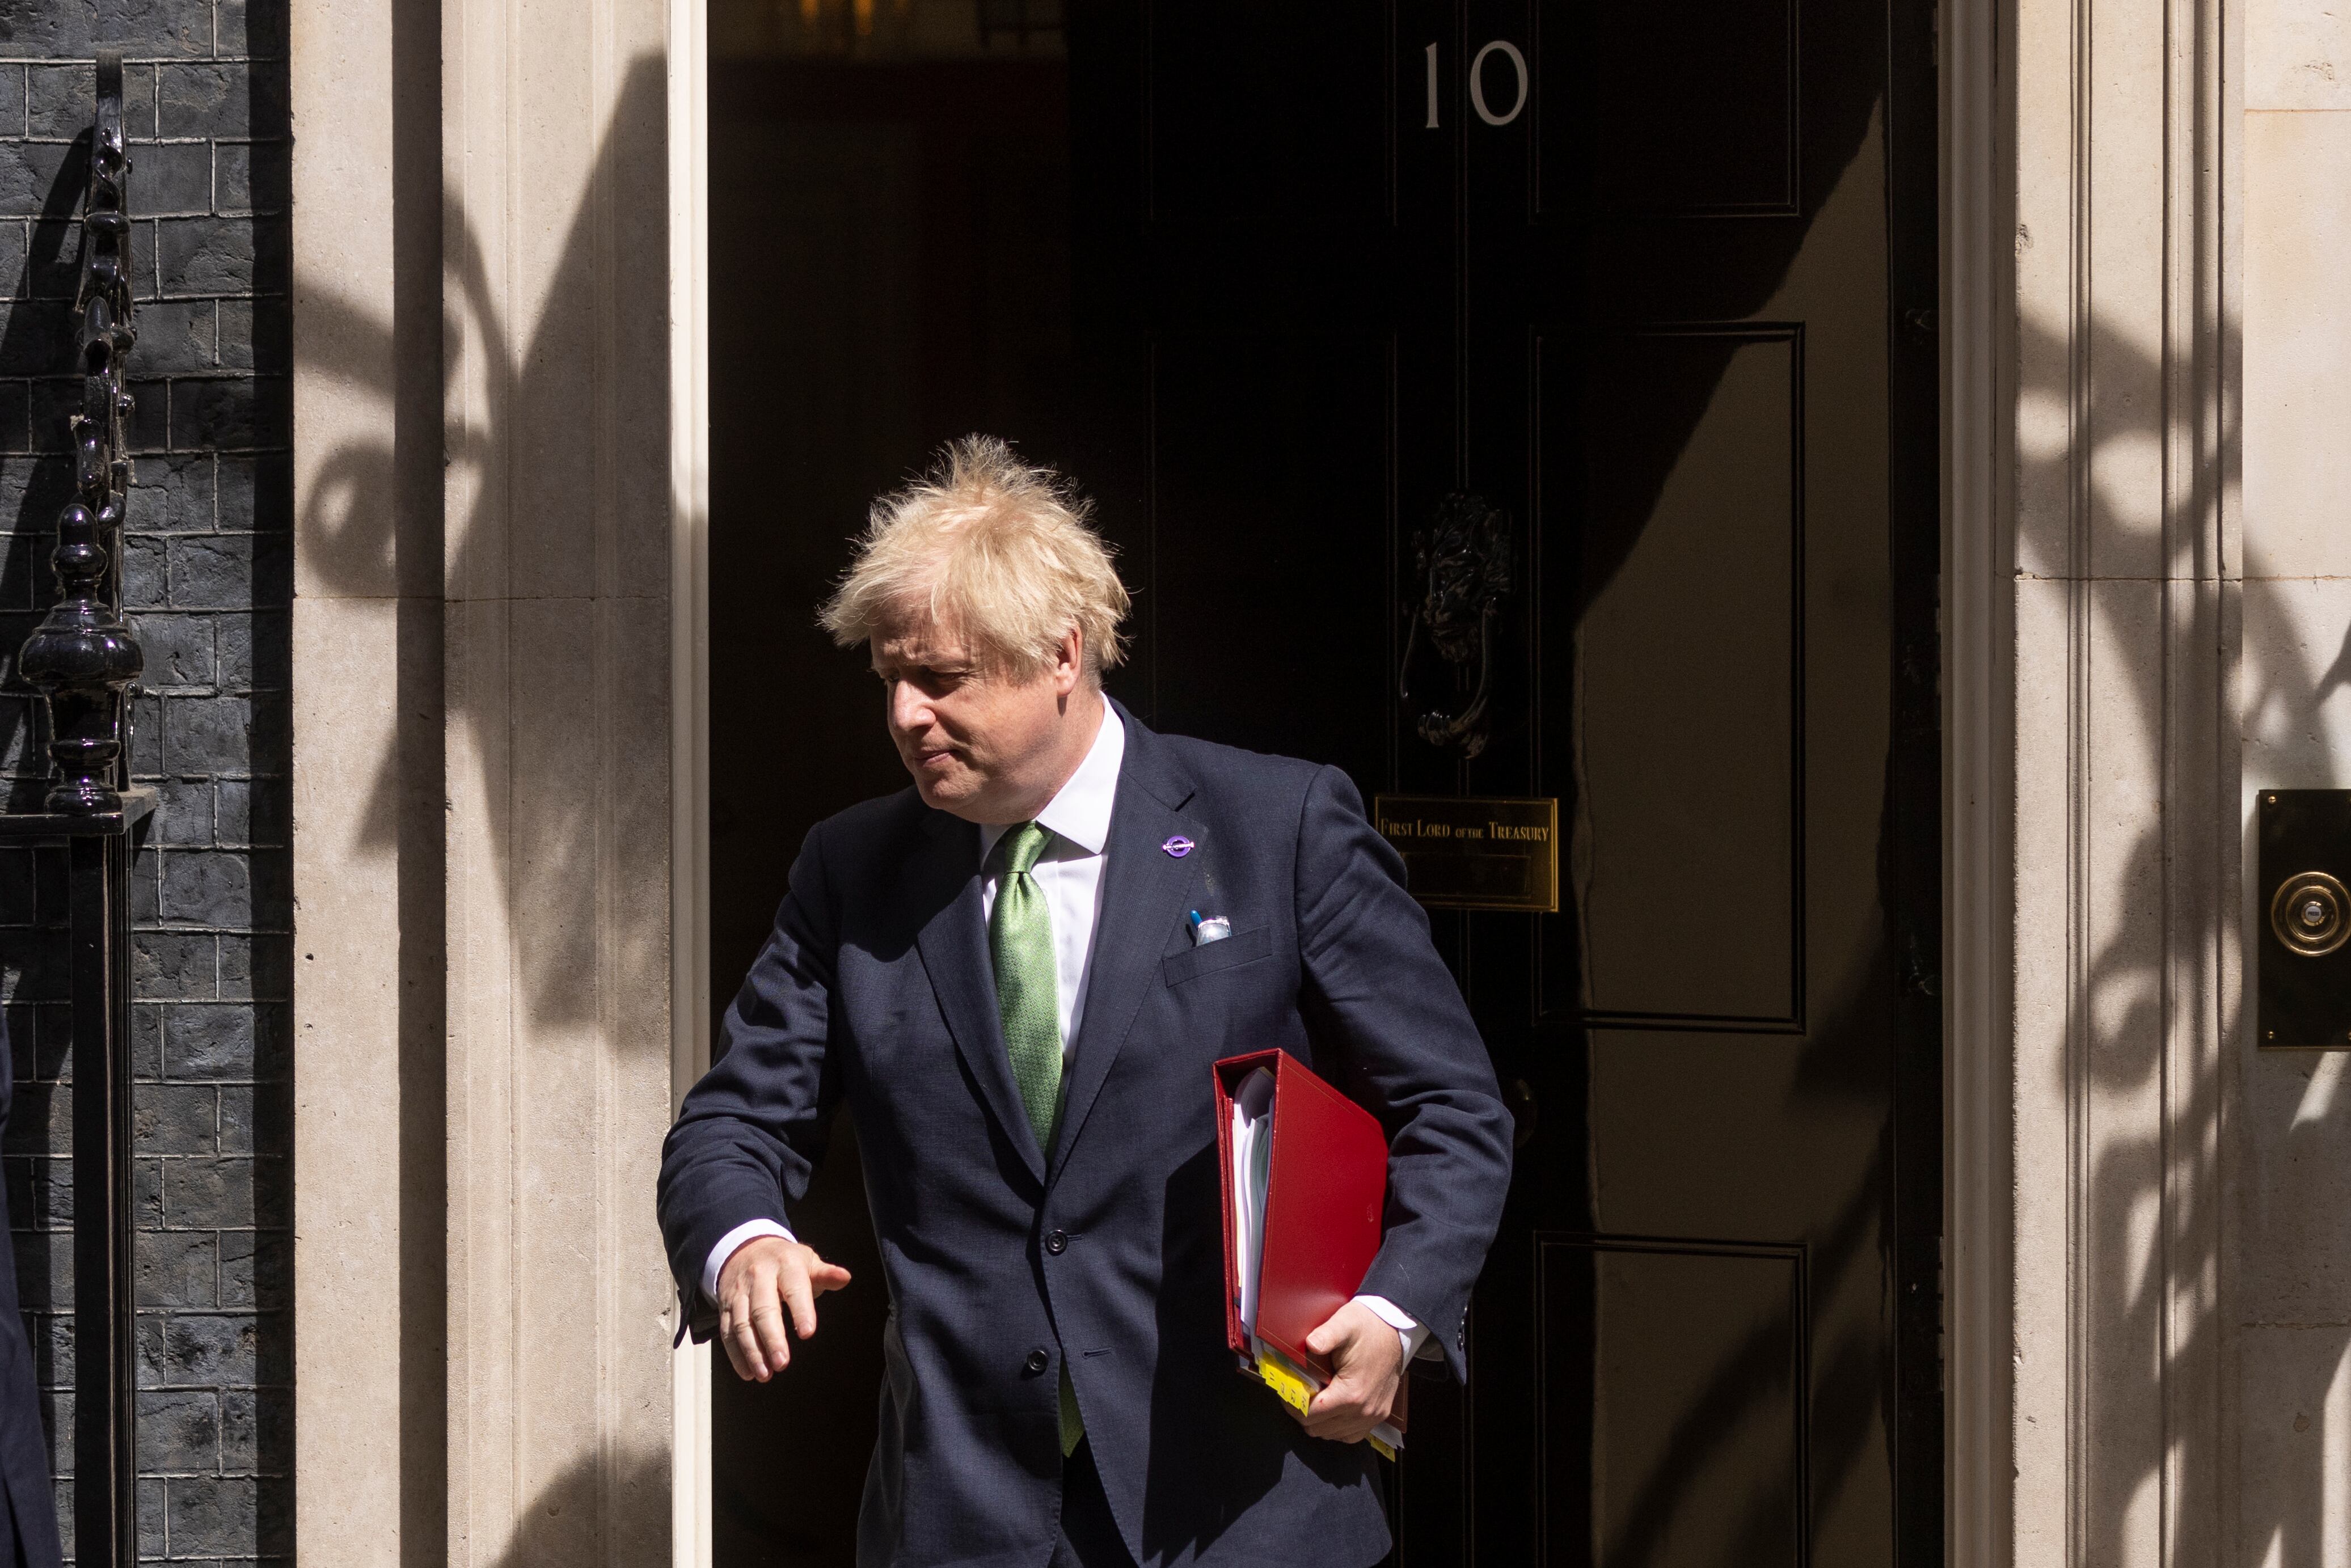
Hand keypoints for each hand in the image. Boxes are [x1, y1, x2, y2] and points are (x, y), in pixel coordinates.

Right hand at [715, 1235, 851, 1382]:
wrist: (745, 1248)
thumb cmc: (785, 1262)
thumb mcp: (807, 1261)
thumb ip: (825, 1274)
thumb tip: (845, 1278)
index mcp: (785, 1264)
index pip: (794, 1288)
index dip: (801, 1310)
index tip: (808, 1333)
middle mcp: (758, 1277)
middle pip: (763, 1310)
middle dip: (772, 1338)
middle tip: (783, 1363)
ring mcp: (739, 1292)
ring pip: (741, 1324)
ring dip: (752, 1352)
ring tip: (765, 1374)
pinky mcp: (725, 1306)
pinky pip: (727, 1332)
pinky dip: (736, 1354)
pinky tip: (748, 1372)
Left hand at [1298, 1299, 1405, 1442]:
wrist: (1396, 1330)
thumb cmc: (1368, 1327)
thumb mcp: (1344, 1324)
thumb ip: (1326, 1335)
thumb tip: (1309, 1344)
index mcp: (1351, 1393)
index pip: (1311, 1415)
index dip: (1293, 1405)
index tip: (1287, 1392)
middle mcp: (1364, 1411)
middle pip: (1319, 1428)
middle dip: (1303, 1413)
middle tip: (1297, 1394)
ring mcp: (1373, 1416)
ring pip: (1333, 1434)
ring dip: (1319, 1421)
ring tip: (1312, 1400)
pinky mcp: (1379, 1415)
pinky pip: (1351, 1435)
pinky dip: (1337, 1427)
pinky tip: (1331, 1411)